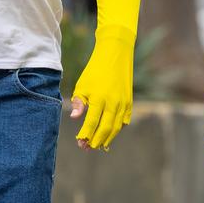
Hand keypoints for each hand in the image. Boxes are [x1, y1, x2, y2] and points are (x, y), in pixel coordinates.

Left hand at [70, 27, 134, 150]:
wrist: (115, 54)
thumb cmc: (95, 70)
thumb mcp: (82, 85)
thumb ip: (79, 102)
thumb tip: (74, 117)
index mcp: (99, 98)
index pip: (91, 123)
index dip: (85, 135)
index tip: (79, 142)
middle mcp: (113, 103)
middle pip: (105, 129)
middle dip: (96, 141)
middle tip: (87, 148)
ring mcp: (123, 103)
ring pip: (116, 127)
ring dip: (107, 138)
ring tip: (99, 144)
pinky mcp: (130, 101)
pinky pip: (124, 120)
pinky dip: (117, 128)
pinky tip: (110, 132)